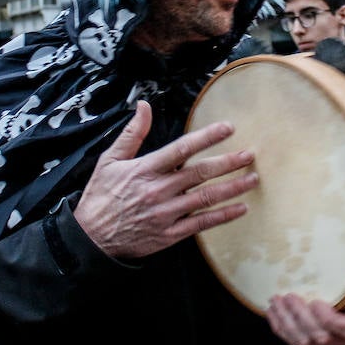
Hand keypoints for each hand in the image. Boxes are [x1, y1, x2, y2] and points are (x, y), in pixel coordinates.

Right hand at [73, 102, 258, 259]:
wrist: (91, 239)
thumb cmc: (101, 196)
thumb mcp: (110, 160)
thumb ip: (132, 133)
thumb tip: (144, 106)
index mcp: (145, 170)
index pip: (182, 149)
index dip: (207, 137)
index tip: (228, 128)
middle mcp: (159, 191)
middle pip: (200, 173)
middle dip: (228, 162)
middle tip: (250, 155)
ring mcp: (166, 214)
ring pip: (206, 198)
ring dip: (232, 188)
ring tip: (253, 179)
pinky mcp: (169, 235)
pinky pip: (201, 224)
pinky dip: (223, 216)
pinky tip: (241, 208)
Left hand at [265, 293, 344, 344]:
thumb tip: (342, 249)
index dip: (330, 319)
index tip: (316, 302)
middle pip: (322, 336)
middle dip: (301, 316)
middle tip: (289, 297)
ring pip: (304, 343)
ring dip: (286, 321)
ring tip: (276, 301)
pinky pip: (293, 343)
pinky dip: (280, 328)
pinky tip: (272, 312)